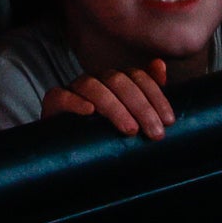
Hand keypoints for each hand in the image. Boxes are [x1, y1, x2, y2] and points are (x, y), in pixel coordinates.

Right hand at [44, 64, 175, 138]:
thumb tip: (160, 65)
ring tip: (130, 129)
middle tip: (155, 133)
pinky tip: (89, 112)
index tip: (169, 121)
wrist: (70, 158)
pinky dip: (75, 102)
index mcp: (114, 81)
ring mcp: (72, 90)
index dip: (155, 96)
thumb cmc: (104, 137)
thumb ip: (147, 94)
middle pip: (118, 80)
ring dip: (114, 107)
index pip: (137, 76)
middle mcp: (94, 81)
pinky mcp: (52, 104)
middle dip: (141, 106)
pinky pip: (60, 96)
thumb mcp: (131, 120)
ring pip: (93, 86)